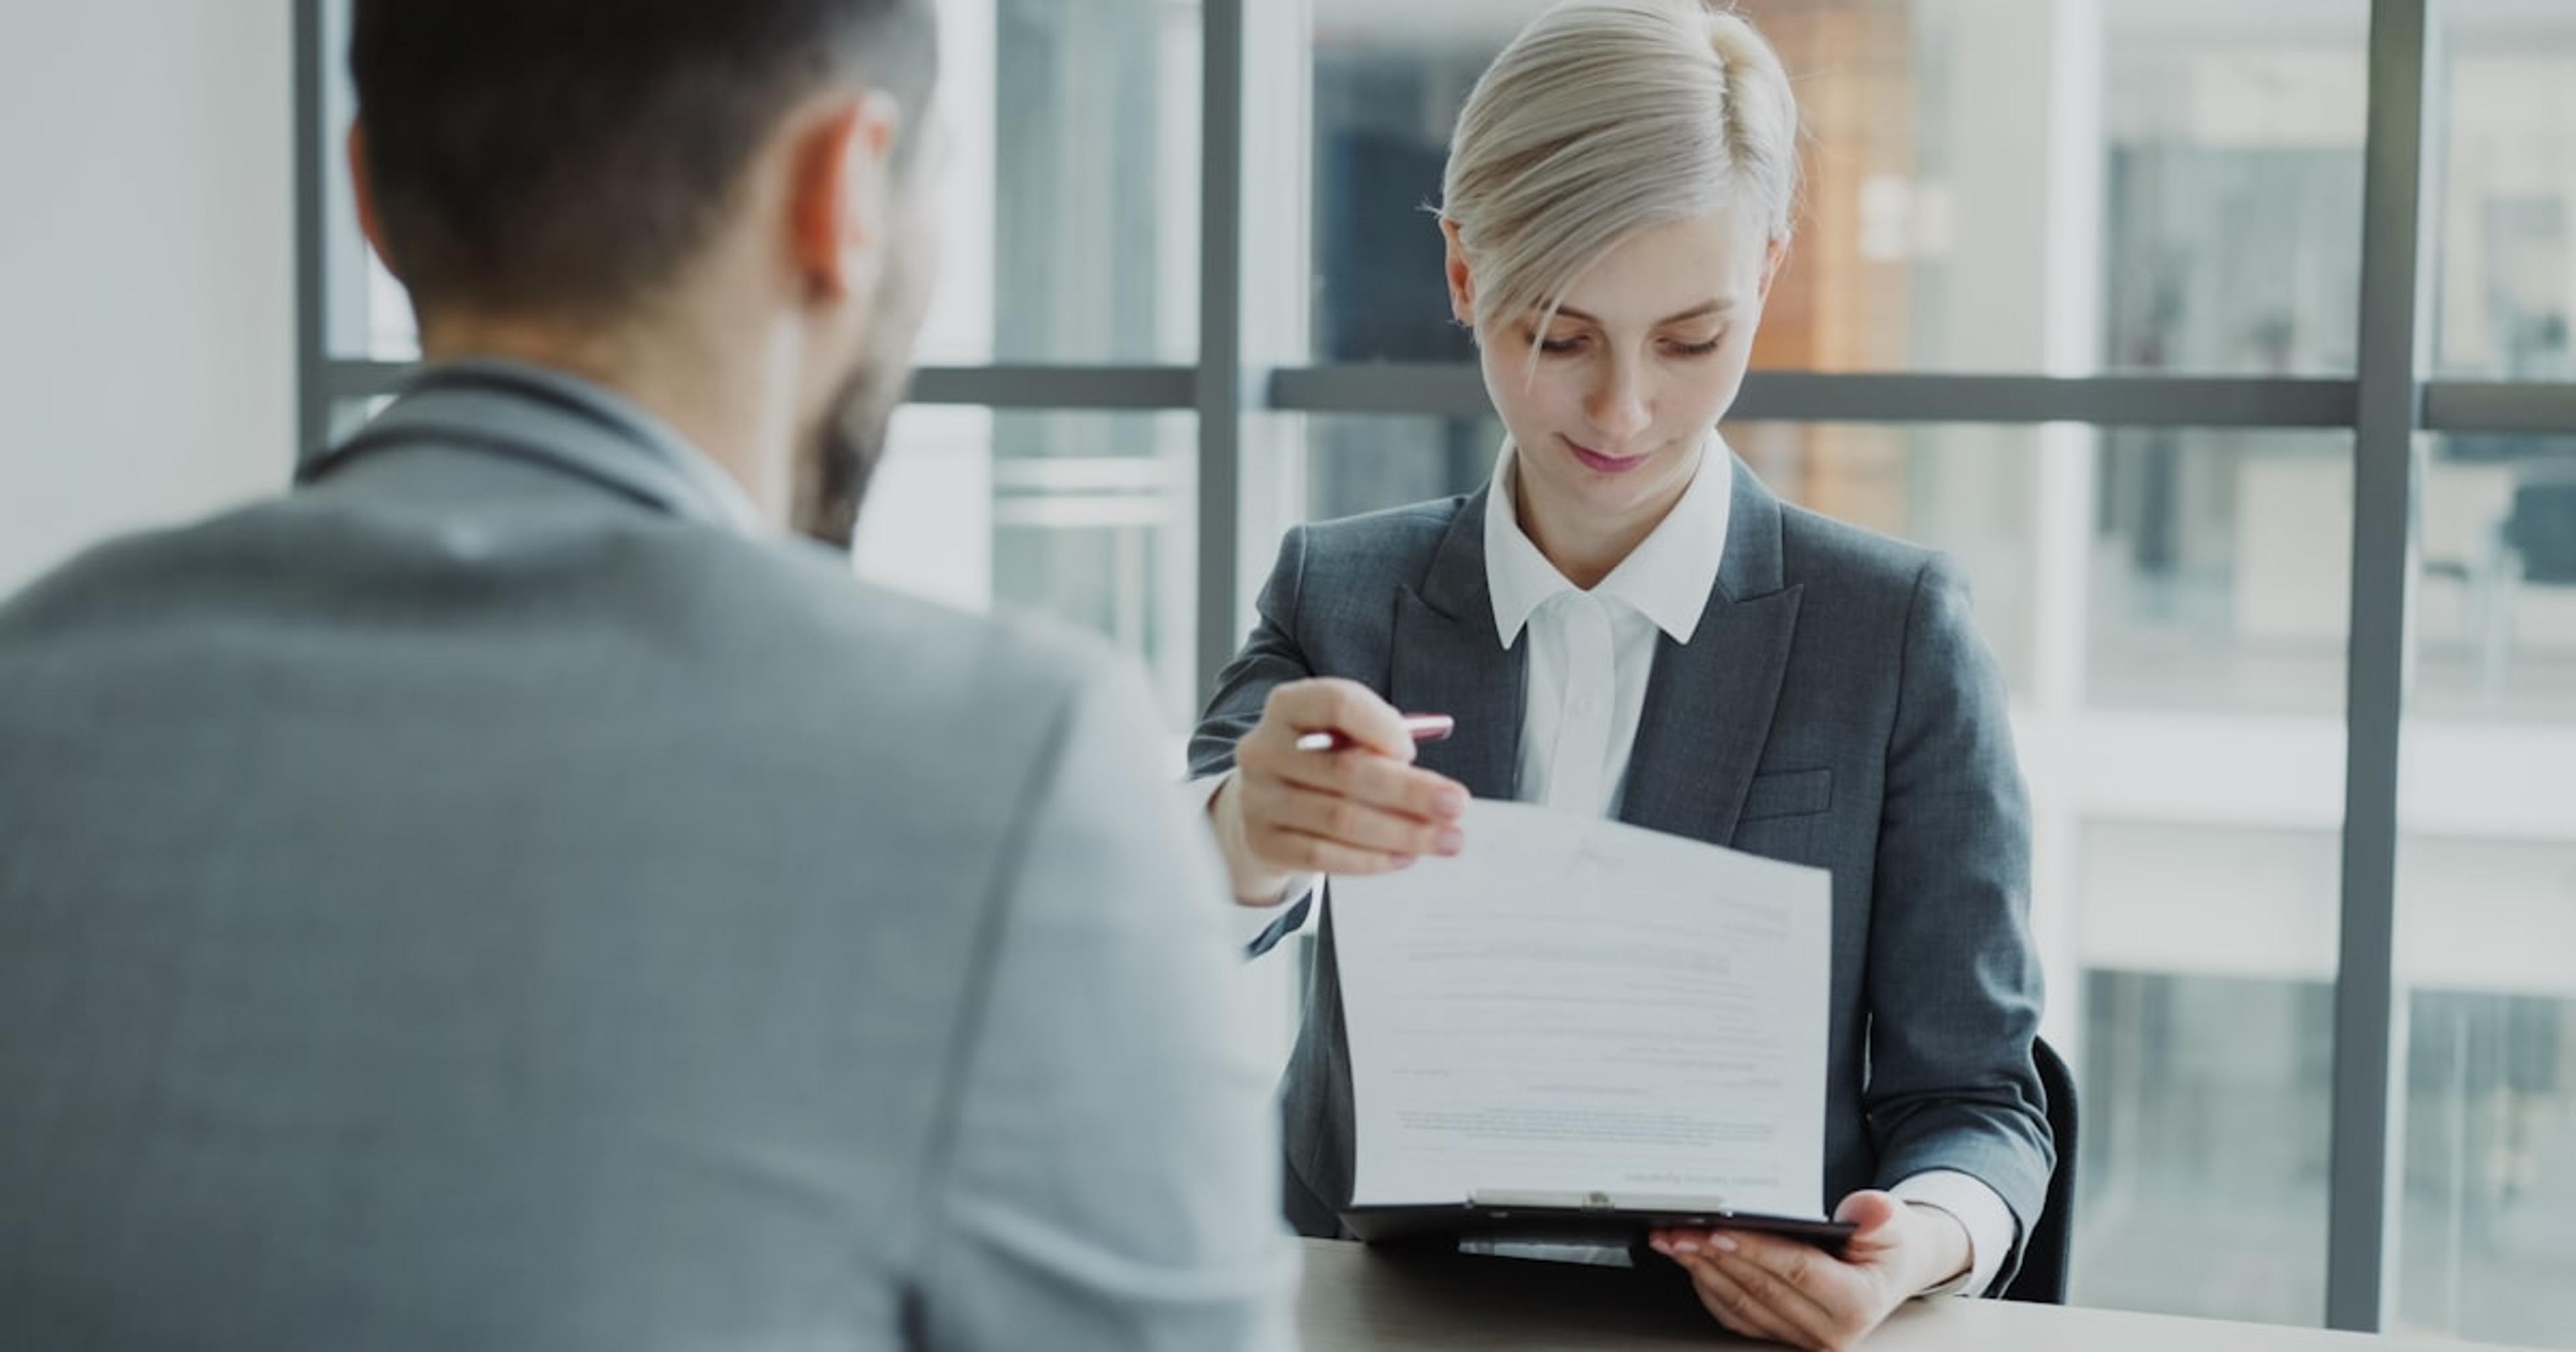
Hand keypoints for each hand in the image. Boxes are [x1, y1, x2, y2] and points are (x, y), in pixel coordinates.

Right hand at [1211, 678, 1467, 900]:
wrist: (1266, 802)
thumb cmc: (1320, 760)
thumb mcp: (1344, 735)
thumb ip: (1380, 743)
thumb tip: (1433, 785)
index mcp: (1288, 707)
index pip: (1336, 703)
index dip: (1381, 726)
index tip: (1412, 752)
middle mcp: (1264, 749)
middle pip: (1346, 770)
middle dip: (1411, 791)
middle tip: (1455, 805)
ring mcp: (1259, 799)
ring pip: (1340, 819)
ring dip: (1403, 832)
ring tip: (1445, 839)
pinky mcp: (1264, 843)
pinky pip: (1324, 856)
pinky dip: (1372, 859)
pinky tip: (1405, 856)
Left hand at [1647, 1192, 1970, 1350]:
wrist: (1891, 1268)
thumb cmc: (1888, 1243)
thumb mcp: (1895, 1222)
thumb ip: (1880, 1216)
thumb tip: (1867, 1211)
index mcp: (1856, 1305)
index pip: (1796, 1271)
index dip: (1755, 1250)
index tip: (1718, 1230)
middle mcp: (1827, 1332)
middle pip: (1758, 1288)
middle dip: (1712, 1255)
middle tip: (1677, 1229)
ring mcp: (1800, 1337)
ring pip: (1738, 1302)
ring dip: (1699, 1269)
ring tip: (1671, 1239)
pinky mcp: (1778, 1334)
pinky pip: (1733, 1313)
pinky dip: (1706, 1284)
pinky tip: (1689, 1258)